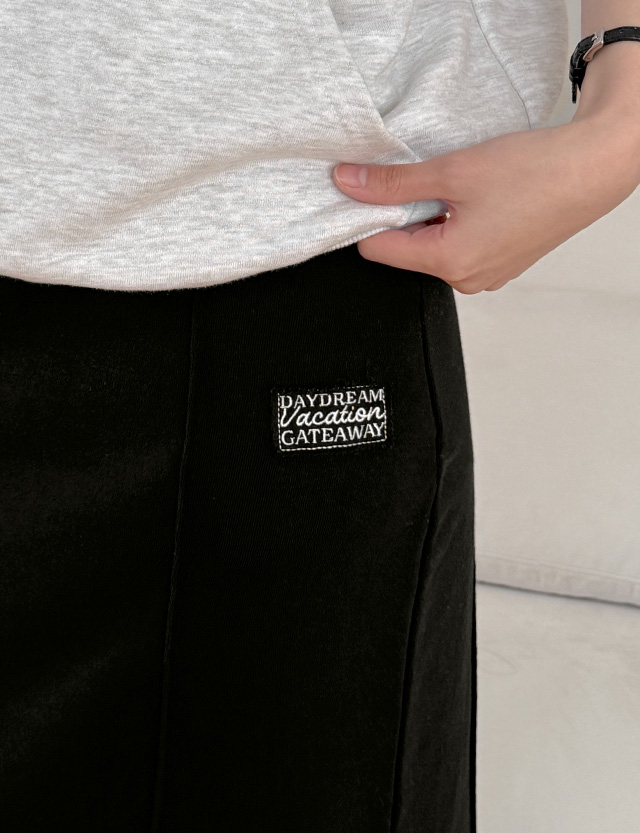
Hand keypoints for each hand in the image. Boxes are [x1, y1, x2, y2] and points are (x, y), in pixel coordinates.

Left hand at [332, 121, 638, 293]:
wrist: (592, 168)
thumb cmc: (536, 172)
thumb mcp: (452, 170)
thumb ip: (394, 182)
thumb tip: (350, 183)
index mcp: (449, 262)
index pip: (378, 250)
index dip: (370, 216)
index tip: (376, 189)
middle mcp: (466, 278)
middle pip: (406, 249)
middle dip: (407, 215)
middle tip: (433, 180)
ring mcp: (485, 275)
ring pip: (434, 247)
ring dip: (435, 217)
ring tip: (464, 189)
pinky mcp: (500, 265)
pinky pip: (461, 247)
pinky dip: (459, 222)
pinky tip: (481, 199)